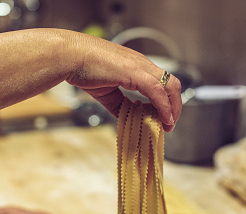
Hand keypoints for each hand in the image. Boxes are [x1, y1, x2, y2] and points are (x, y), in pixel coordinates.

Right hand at [65, 32, 181, 131]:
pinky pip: (157, 91)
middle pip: (172, 84)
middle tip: (169, 123)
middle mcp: (142, 64)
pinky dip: (164, 106)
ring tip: (168, 124)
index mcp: (136, 66)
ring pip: (169, 86)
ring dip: (172, 108)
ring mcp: (140, 66)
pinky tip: (163, 118)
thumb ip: (119, 104)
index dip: (166, 102)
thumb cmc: (83, 68)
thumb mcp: (106, 91)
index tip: (163, 118)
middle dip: (175, 106)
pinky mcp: (135, 72)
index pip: (161, 83)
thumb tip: (127, 116)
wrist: (71, 57)